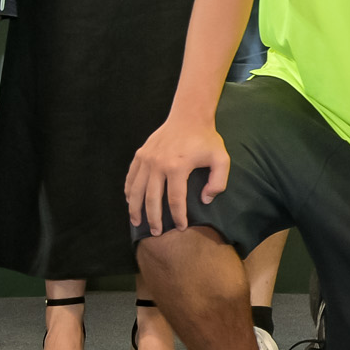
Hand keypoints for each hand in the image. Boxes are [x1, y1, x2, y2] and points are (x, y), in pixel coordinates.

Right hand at [126, 114, 229, 236]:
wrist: (189, 116)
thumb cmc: (206, 139)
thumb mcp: (221, 158)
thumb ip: (218, 181)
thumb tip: (205, 200)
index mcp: (177, 167)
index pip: (175, 200)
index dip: (178, 217)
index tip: (180, 228)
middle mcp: (158, 164)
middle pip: (152, 199)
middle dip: (154, 219)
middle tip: (157, 233)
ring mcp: (146, 159)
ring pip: (136, 190)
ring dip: (135, 209)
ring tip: (137, 223)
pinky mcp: (140, 154)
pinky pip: (131, 177)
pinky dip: (128, 191)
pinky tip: (130, 202)